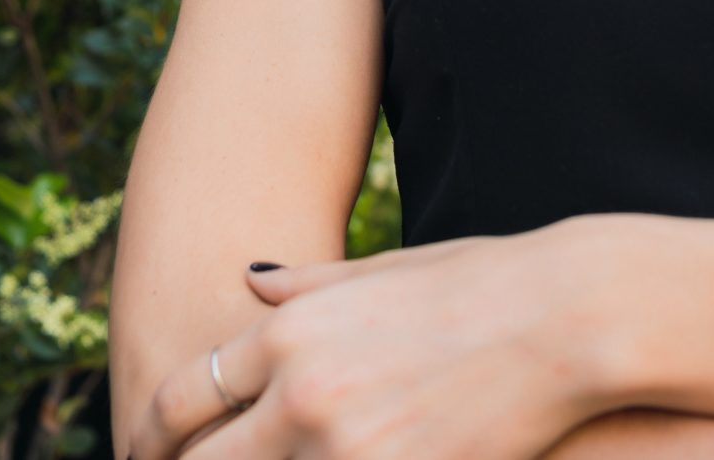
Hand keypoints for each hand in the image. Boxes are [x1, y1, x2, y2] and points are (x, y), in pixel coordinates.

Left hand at [126, 226, 614, 459]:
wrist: (566, 319)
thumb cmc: (479, 286)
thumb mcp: (381, 272)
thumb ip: (306, 289)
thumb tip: (248, 281)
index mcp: (288, 334)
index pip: (184, 396)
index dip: (151, 435)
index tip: (147, 452)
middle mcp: (302, 394)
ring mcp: (346, 449)